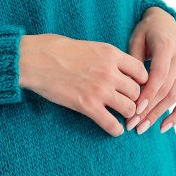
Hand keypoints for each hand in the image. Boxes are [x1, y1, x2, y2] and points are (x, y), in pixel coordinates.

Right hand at [18, 33, 149, 136]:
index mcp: (111, 54)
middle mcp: (110, 72)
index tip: (134, 86)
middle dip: (134, 99)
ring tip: (120, 115)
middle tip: (126, 102)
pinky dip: (115, 130)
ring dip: (126, 114)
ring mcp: (100, 90)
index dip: (140, 81)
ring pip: (129, 108)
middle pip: (137, 92)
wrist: (34, 60)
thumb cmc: (55, 48)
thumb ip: (105, 56)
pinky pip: (112, 124)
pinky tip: (114, 129)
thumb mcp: (88, 45)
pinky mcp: (88, 106)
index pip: (141, 71)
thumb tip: (112, 64)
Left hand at [125, 7, 175, 134]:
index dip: (148, 93)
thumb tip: (127, 85)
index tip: (134, 109)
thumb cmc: (146, 31)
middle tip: (132, 125)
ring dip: (157, 115)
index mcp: (167, 47)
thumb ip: (133, 60)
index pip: (159, 75)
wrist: (166, 24)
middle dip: (149, 109)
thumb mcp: (136, 38)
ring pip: (174, 97)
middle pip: (166, 89)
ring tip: (141, 128)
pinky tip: (164, 127)